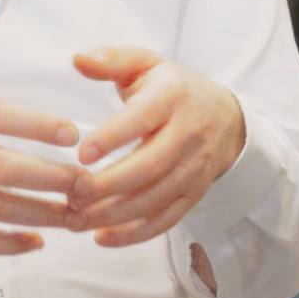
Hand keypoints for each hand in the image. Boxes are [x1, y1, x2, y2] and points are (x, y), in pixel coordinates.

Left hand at [65, 47, 245, 249]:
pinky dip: (134, 234)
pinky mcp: (194, 194)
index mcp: (173, 97)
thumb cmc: (173, 89)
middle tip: (72, 193)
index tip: (82, 153)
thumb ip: (111, 60)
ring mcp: (193, 168)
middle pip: (149, 166)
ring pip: (155, 198)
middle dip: (109, 185)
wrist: (226, 117)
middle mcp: (188, 135)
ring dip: (114, 214)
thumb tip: (77, 59)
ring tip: (77, 219)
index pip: (143, 118)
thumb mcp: (146, 64)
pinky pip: (165, 220)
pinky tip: (102, 238)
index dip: (113, 137)